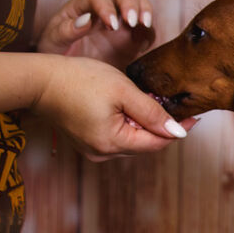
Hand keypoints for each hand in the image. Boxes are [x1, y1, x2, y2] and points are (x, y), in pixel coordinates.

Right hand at [31, 55, 197, 160]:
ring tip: (151, 100)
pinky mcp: (88, 140)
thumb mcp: (123, 91)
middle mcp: (103, 153)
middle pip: (147, 143)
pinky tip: (131, 104)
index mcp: (113, 143)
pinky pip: (119, 134)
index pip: (158, 143)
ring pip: (133, 138)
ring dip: (146, 122)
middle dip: (162, 125)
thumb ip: (152, 112)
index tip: (194, 115)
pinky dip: (129, 122)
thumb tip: (179, 132)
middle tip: (173, 102)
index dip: (178, 129)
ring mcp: (94, 149)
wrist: (39, 79)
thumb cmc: (79, 79)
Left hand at [36, 0, 155, 68]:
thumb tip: (86, 20)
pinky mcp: (135, 37)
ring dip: (146, 11)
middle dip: (131, 2)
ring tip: (145, 25)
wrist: (69, 72)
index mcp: (83, 6)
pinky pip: (148, 29)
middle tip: (133, 21)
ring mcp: (122, 21)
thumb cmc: (58, 53)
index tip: (112, 26)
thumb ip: (66, 30)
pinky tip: (142, 48)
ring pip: (141, 3)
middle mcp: (106, 8)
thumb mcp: (53, 42)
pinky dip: (150, 34)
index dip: (107, 8)